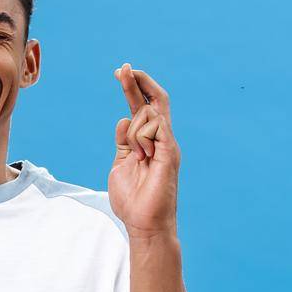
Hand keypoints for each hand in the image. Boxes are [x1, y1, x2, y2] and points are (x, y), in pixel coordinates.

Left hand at [107, 63, 180, 236]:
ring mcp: (168, 144)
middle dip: (136, 82)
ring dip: (134, 133)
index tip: (120, 72)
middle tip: (123, 67)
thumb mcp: (120, 164)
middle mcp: (161, 139)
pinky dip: (142, 137)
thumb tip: (123, 119)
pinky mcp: (170, 152)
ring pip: (147, 116)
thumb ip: (122, 142)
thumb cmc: (133, 200)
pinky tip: (143, 154)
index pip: (143, 106)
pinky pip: (155, 127)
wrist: (144, 224)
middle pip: (152, 100)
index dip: (133, 88)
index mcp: (149, 141)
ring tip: (138, 158)